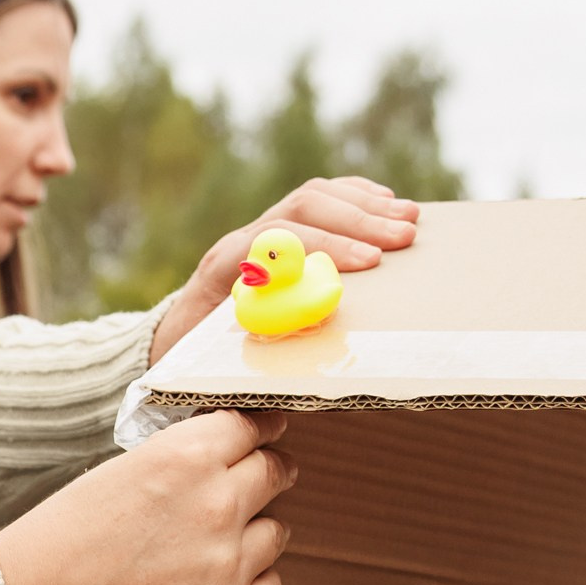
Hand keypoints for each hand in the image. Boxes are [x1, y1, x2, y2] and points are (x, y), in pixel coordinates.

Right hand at [0, 411, 294, 584]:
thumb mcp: (113, 475)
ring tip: (219, 545)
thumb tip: (217, 460)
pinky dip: (251, 584)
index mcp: (183, 457)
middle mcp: (216, 505)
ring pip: (275, 533)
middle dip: (266, 473)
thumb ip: (174, 463)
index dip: (259, 430)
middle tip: (258, 482)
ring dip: (254, 532)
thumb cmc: (53, 544)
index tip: (263, 435)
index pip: (252, 426)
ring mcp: (226, 565)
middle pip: (274, 472)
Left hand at [146, 177, 417, 365]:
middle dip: (358, 221)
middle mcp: (242, 241)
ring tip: (409, 220)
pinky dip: (356, 196)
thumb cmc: (199, 357)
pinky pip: (319, 198)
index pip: (274, 239)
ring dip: (365, 206)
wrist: (176, 334)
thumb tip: (287, 388)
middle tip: (403, 239)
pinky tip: (387, 203)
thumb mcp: (215, 362)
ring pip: (313, 197)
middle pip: (301, 208)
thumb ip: (248, 362)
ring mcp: (259, 228)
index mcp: (224, 269)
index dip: (323, 245)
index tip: (369, 263)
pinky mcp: (277, 226)